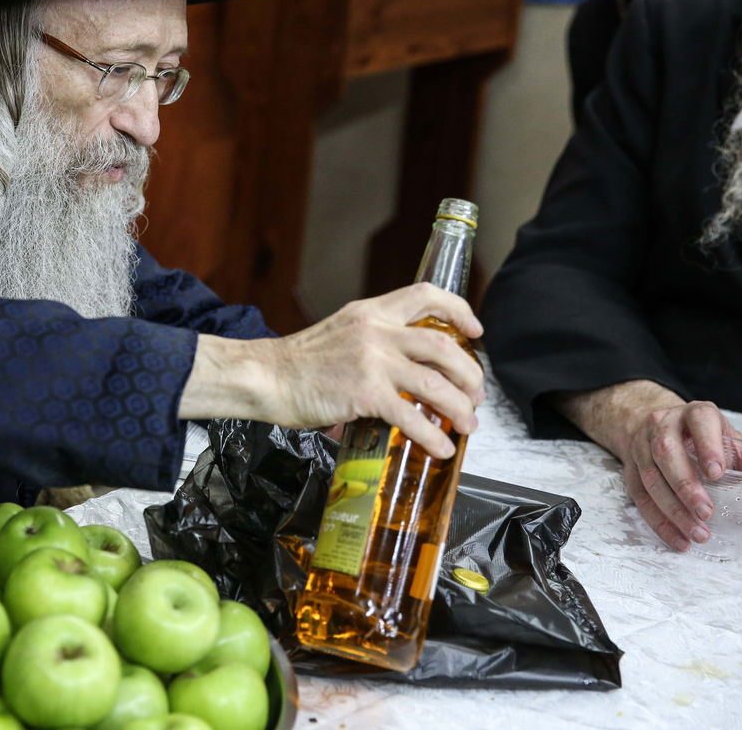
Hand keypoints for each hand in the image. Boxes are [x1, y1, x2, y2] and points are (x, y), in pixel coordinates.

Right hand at [183, 283, 484, 458]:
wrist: (265, 376)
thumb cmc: (297, 363)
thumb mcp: (341, 335)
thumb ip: (374, 344)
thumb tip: (404, 375)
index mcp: (370, 311)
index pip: (426, 295)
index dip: (459, 310)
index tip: (475, 330)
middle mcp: (376, 330)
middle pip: (443, 344)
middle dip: (469, 373)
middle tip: (475, 394)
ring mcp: (372, 361)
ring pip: (436, 382)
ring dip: (460, 406)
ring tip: (467, 424)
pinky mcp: (366, 393)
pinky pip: (414, 416)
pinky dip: (434, 435)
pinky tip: (440, 447)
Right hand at [555, 383, 741, 551]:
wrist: (665, 429)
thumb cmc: (708, 440)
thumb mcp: (736, 445)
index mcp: (695, 414)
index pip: (700, 421)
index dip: (707, 445)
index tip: (717, 473)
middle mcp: (663, 424)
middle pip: (667, 451)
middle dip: (685, 485)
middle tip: (706, 513)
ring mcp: (641, 445)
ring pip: (650, 476)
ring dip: (673, 509)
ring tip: (698, 534)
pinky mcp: (630, 467)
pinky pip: (639, 496)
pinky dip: (658, 521)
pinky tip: (678, 539)